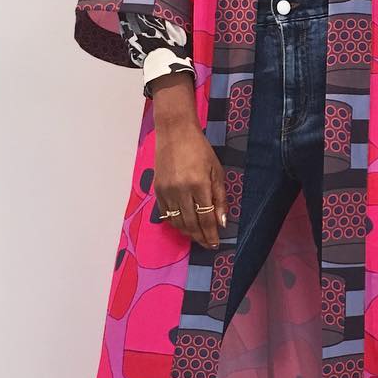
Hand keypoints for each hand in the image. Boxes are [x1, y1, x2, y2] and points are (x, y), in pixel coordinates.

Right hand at [150, 75, 225, 247]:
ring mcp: (167, 191)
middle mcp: (181, 190)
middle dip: (200, 237)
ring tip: (197, 237)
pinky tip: (183, 226)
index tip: (215, 243)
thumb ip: (220, 197)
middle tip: (208, 244)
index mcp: (199, 185)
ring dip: (188, 233)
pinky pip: (166, 213)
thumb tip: (221, 222)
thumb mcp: (216, 171)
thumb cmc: (200, 149)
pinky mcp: (157, 190)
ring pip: (177, 221)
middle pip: (191, 223)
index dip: (211, 234)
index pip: (206, 218)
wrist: (175, 132)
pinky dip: (175, 223)